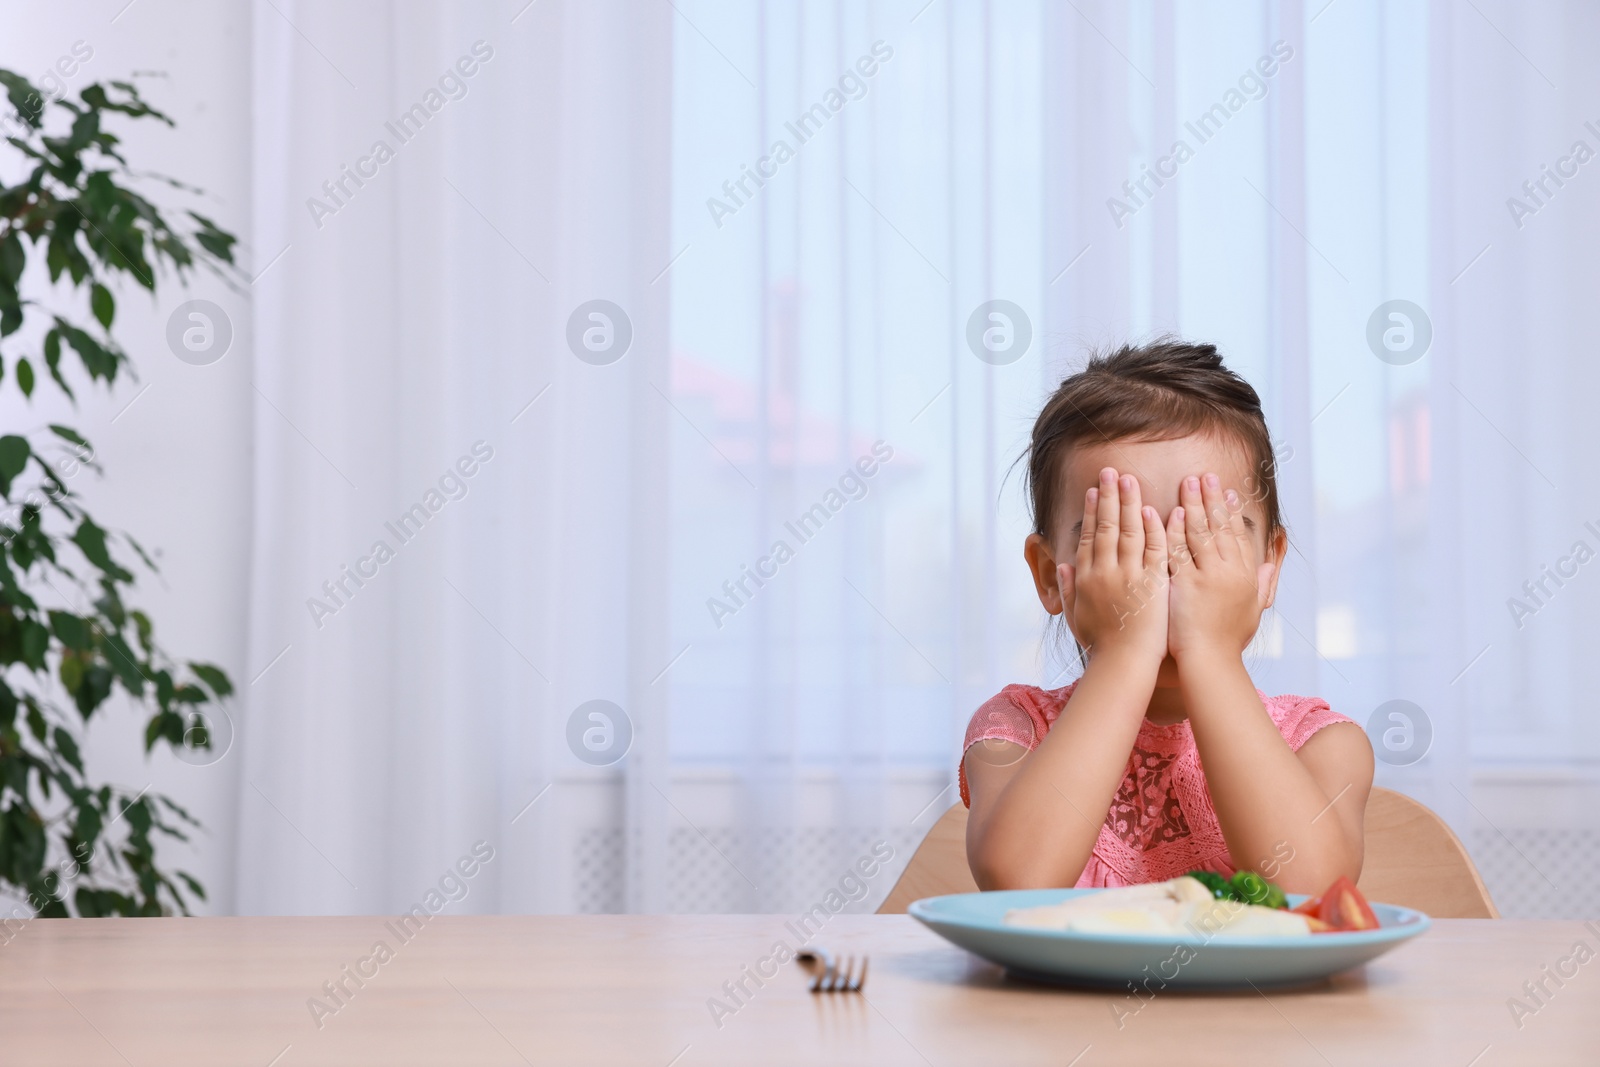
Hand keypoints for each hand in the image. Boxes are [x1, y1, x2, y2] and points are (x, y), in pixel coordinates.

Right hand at [1059, 468, 1169, 665]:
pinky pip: (1155, 550)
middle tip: (1111, 471)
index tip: (1094, 490)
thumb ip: (1067, 589)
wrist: (1122, 664)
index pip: (1089, 536)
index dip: (1091, 511)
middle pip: (1106, 526)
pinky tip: (1153, 509)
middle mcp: (1105, 572)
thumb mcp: (1076, 616)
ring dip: (1129, 503)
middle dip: (1109, 496)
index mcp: (1086, 578)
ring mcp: (1129, 576)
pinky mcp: (1152, 584)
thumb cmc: (1101, 645)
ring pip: (1129, 531)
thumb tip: (1061, 566)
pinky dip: (1154, 529)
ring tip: (1129, 479)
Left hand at [1166, 472, 1272, 661]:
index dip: (1232, 512)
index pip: (1239, 536)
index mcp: (1247, 576)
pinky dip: (1170, 531)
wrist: (1211, 663)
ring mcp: (1209, 577)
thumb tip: (1271, 563)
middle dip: (1212, 499)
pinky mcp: (1186, 585)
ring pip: (1199, 533)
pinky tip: (1165, 512)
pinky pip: (1177, 551)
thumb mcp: (1253, 610)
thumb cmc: (1229, 641)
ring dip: (1192, 505)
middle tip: (1205, 475)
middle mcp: (1231, 572)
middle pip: (1220, 527)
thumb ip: (1263, 583)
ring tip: (1186, 483)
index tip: (1228, 491)